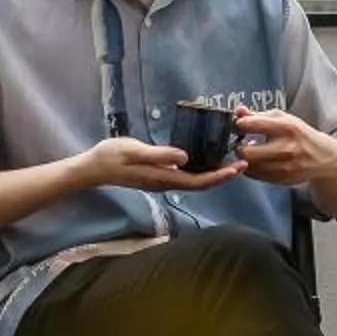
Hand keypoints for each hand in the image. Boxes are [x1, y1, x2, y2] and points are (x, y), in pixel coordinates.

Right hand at [77, 135, 240, 192]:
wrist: (93, 168)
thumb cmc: (111, 157)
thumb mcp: (135, 151)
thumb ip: (159, 155)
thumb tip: (185, 157)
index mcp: (164, 178)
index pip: (199, 182)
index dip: (220, 176)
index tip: (238, 167)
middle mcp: (166, 182)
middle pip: (201, 184)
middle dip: (223, 175)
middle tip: (243, 162)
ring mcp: (162, 180)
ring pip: (194, 181)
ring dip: (214, 173)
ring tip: (231, 161)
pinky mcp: (158, 176)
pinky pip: (186, 176)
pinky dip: (201, 169)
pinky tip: (206, 159)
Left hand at [232, 107, 336, 191]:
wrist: (323, 158)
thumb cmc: (300, 135)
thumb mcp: (284, 119)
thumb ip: (259, 115)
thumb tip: (238, 111)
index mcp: (286, 127)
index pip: (250, 124)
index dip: (239, 124)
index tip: (239, 124)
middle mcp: (285, 149)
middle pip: (245, 152)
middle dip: (239, 146)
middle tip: (242, 142)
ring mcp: (283, 167)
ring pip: (248, 167)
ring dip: (245, 159)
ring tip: (252, 151)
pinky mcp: (280, 180)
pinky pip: (255, 176)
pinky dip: (252, 168)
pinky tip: (259, 161)